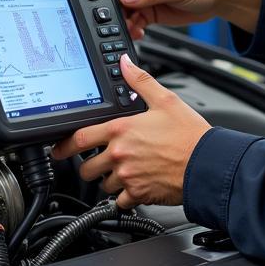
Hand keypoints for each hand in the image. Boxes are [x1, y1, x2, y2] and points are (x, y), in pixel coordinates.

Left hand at [50, 53, 210, 208]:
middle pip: (86, 168)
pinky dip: (125, 197)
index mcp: (121, 130)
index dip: (64, 146)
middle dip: (91, 166)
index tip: (58, 150)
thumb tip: (124, 63)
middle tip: (100, 163)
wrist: (207, 163)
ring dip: (109, 181)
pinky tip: (136, 188)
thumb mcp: (166, 100)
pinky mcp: (138, 194)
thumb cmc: (189, 134)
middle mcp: (119, 154)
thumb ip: (140, 82)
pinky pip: (120, 201)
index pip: (80, 139)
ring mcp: (127, 177)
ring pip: (103, 185)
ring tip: (125, 172)